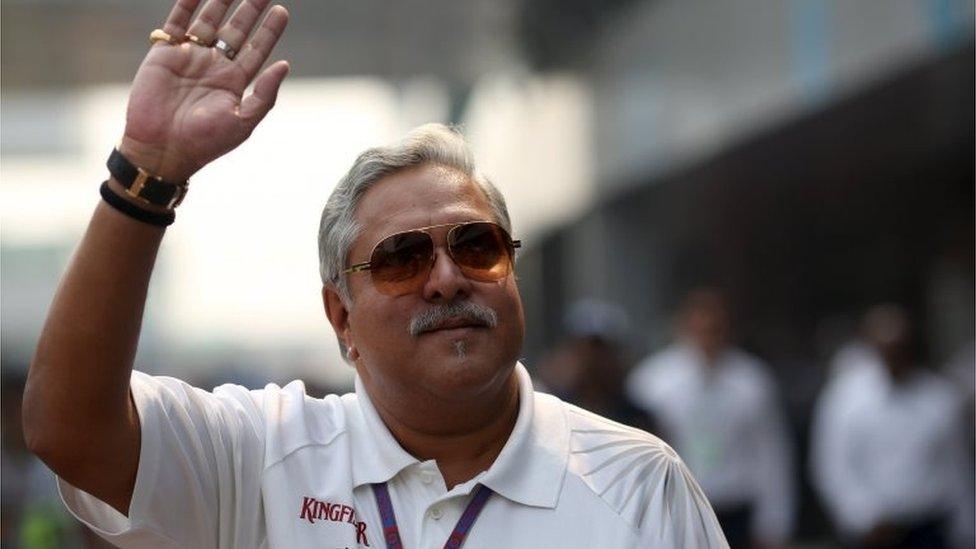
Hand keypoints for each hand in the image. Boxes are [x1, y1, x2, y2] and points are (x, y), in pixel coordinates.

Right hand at [120, 0, 289, 181]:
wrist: (162, 149)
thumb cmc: (205, 142)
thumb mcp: (242, 121)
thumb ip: (264, 94)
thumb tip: (284, 65)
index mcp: (234, 82)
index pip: (256, 49)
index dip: (269, 30)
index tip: (282, 11)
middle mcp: (214, 66)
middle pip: (236, 30)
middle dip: (250, 9)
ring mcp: (190, 57)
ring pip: (209, 20)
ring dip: (221, 1)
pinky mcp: (165, 53)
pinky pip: (177, 22)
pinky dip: (186, 4)